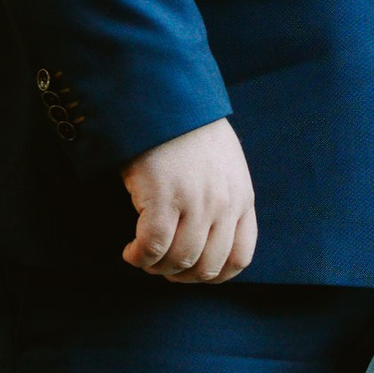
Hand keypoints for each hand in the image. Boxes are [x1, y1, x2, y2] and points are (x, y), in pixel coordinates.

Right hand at [120, 120, 256, 283]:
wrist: (166, 97)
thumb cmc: (190, 130)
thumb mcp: (225, 165)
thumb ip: (224, 198)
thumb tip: (208, 236)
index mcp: (242, 197)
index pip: (239, 257)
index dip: (214, 275)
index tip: (192, 272)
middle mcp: (223, 204)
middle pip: (207, 267)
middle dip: (182, 275)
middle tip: (163, 267)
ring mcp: (195, 202)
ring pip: (179, 261)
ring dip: (157, 267)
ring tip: (144, 257)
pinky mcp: (163, 197)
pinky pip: (152, 247)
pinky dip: (140, 257)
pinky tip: (131, 252)